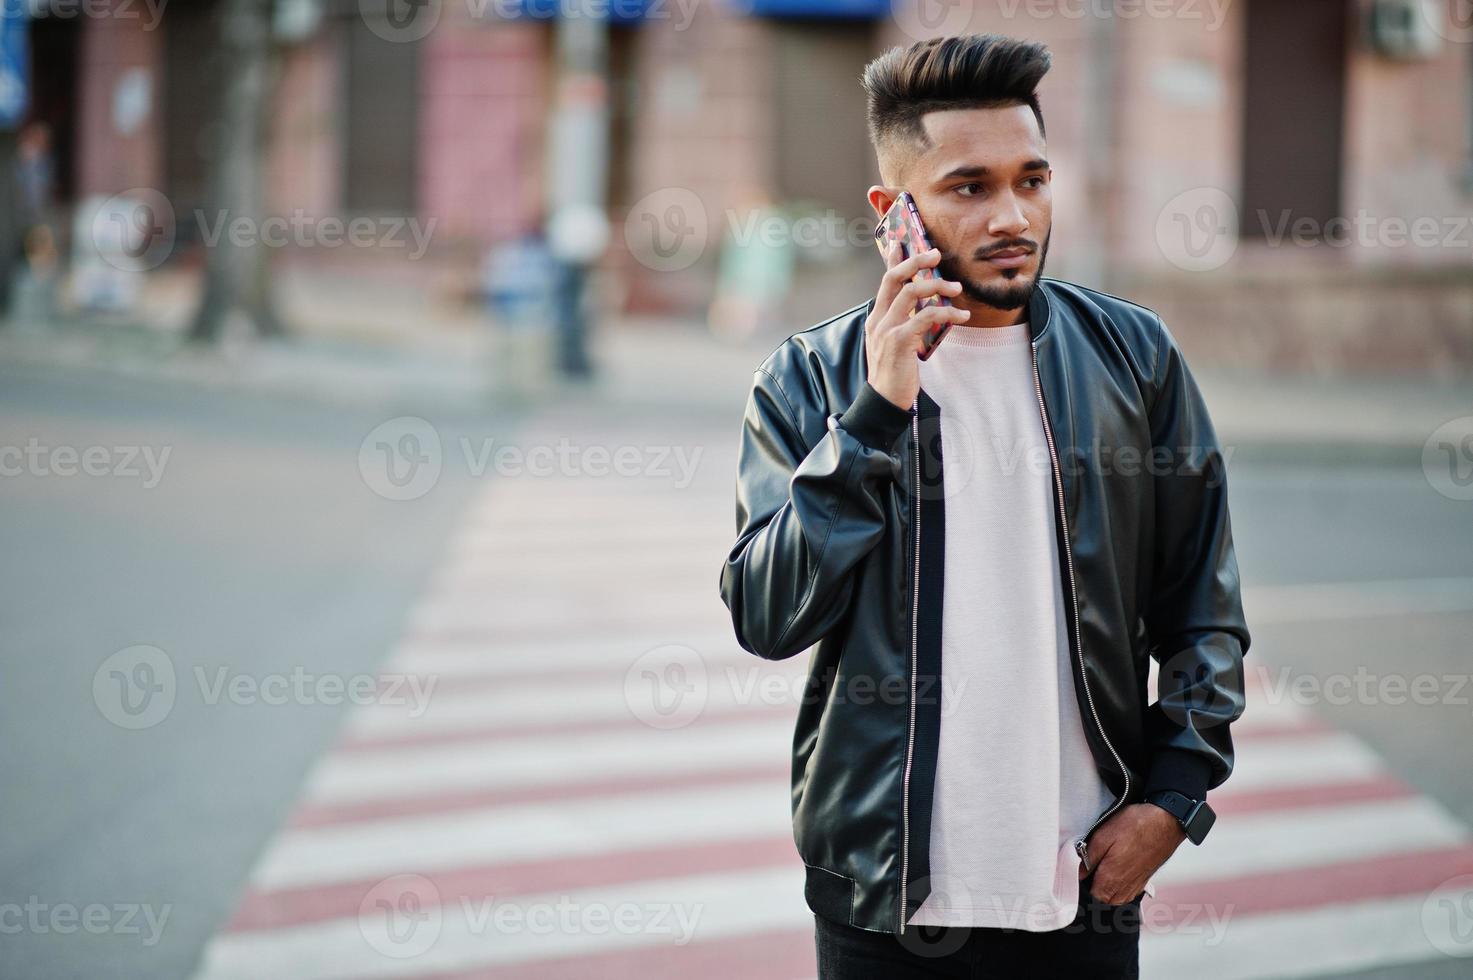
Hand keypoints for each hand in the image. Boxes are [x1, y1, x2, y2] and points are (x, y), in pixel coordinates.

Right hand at [865, 244, 968, 409]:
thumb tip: (922, 308)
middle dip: (915, 261)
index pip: (885, 281)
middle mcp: (878, 320)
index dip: (894, 259)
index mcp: (876, 318)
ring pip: (911, 293)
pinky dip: (946, 312)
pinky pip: (925, 317)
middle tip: (935, 253)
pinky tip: (962, 314)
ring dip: (937, 286)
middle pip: (894, 278)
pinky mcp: (900, 342)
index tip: (902, 241)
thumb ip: (903, 323)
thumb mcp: (894, 343)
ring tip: (956, 287)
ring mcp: (887, 330)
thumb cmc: (893, 373)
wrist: (885, 400)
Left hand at [1078, 803, 1186, 903]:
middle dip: (1096, 885)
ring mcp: (1137, 884)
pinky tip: (1118, 868)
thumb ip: (1088, 858)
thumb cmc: (1135, 826)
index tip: (1083, 869)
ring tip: (1105, 867)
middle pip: (1104, 898)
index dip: (1084, 882)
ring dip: (1108, 886)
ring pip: (1117, 896)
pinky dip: (1121, 884)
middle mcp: (1125, 887)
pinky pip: (1128, 891)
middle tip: (1093, 865)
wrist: (1166, 821)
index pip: (1091, 895)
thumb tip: (1078, 873)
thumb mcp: (1102, 836)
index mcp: (1112, 879)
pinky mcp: (1145, 879)